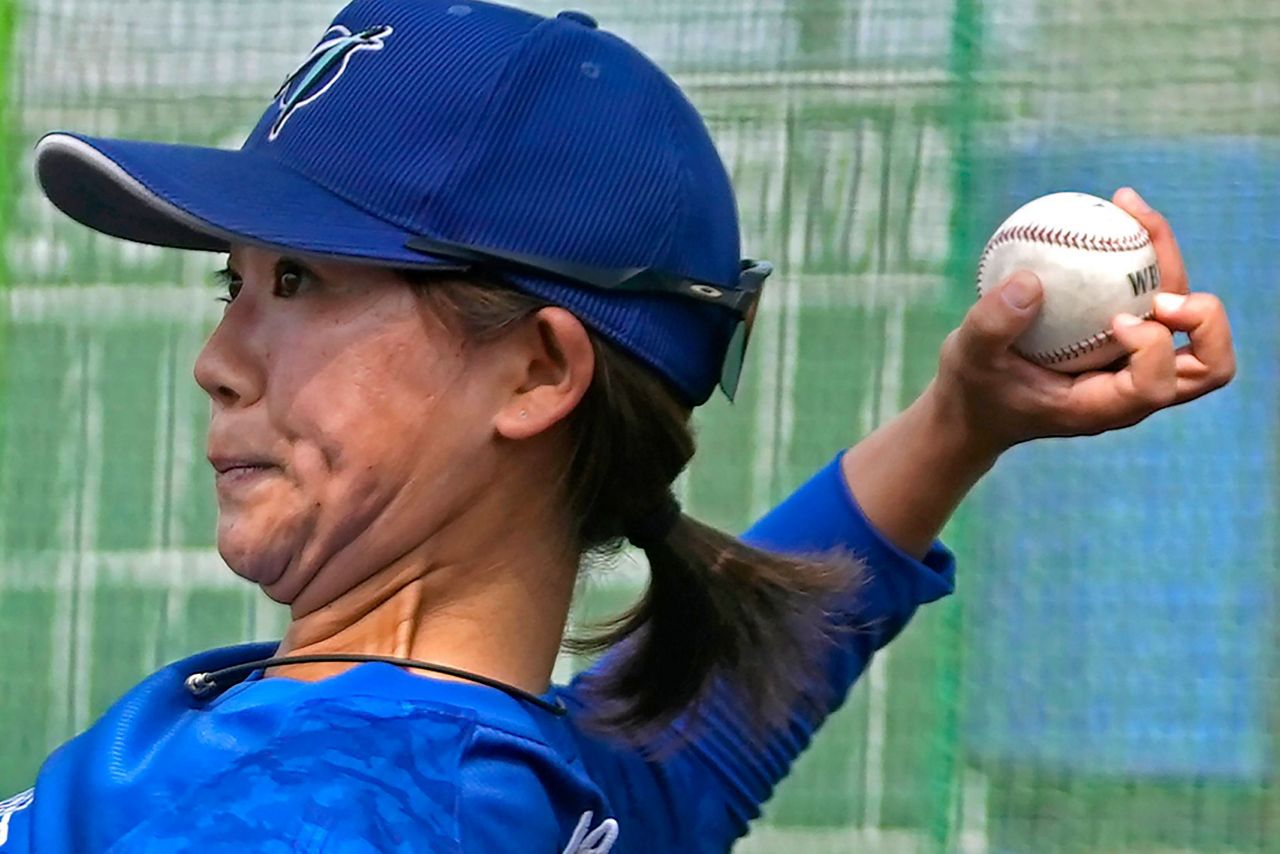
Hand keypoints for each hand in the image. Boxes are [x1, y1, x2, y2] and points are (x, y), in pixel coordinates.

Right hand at [932, 187, 1235, 455]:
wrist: (977, 404)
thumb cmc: (974, 388)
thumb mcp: (967, 357)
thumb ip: (992, 325)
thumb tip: (1030, 280)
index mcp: (1102, 407)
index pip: (1156, 385)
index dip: (1153, 347)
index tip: (1113, 320)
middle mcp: (1131, 389)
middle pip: (1208, 363)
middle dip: (1204, 321)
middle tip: (1160, 289)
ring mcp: (1135, 364)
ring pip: (1193, 323)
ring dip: (1175, 266)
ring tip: (1135, 213)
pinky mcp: (1127, 341)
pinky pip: (1160, 296)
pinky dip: (1149, 258)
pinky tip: (1118, 214)